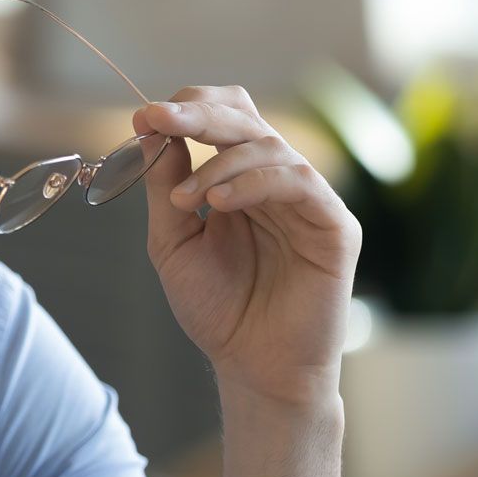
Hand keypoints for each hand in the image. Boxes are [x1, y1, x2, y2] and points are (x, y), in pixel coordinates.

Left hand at [133, 87, 359, 406]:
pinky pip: (299, 182)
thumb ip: (165, 186)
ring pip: (270, 146)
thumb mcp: (173, 242)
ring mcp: (309, 200)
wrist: (253, 368)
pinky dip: (254, 182)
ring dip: (218, 163)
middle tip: (158, 119)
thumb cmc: (218, 310)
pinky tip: (219, 203)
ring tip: (184, 198)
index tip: (143, 116)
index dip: (186, 109)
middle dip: (198, 114)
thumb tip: (152, 128)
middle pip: (246, 118)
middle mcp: (277, 181)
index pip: (223, 118)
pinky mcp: (334, 225)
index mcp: (240, 179)